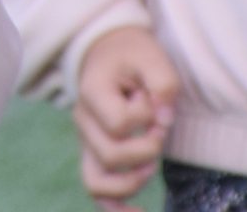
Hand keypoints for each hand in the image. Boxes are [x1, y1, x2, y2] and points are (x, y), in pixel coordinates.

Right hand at [74, 25, 179, 204]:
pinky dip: (115, 208)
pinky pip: (97, 192)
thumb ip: (163, 82)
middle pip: (109, 155)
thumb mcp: (151, 55)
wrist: (109, 51)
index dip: (144, 119)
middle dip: (145, 149)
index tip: (154, 102)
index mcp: (92, 93)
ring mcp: (86, 141)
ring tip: (150, 167)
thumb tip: (163, 120)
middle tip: (159, 130)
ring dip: (130, 181)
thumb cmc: (132, 53)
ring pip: (97, 182)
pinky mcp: (94, 155)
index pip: (117, 123)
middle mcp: (83, 121)